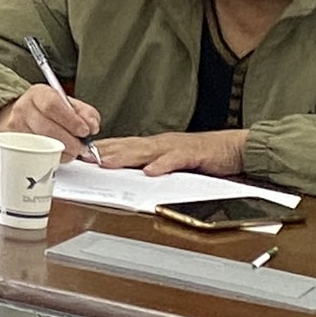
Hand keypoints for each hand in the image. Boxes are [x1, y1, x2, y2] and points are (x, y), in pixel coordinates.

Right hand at [0, 84, 97, 149]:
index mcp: (38, 94)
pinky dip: (52, 158)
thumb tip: (92, 126)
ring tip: (72, 150)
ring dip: (62, 151)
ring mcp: (16, 127)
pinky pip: (35, 155)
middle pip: (47, 128)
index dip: (71, 120)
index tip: (85, 131)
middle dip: (69, 141)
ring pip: (41, 144)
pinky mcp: (13, 144)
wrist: (18, 115)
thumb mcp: (67, 103)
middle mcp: (24, 108)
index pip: (53, 105)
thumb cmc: (47, 110)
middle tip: (81, 147)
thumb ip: (85, 112)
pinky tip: (58, 153)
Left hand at [94, 127, 248, 179]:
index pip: (124, 145)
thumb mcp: (172, 159)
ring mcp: (177, 147)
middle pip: (129, 146)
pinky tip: (151, 171)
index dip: (103, 149)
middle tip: (85, 157)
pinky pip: (176, 160)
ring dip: (126, 156)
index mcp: (155, 145)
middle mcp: (162, 143)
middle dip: (106, 151)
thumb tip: (131, 172)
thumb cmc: (203, 154)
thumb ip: (152, 163)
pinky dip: (163, 165)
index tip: (82, 154)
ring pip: (147, 151)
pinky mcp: (194, 154)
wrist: (233, 148)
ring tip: (107, 161)